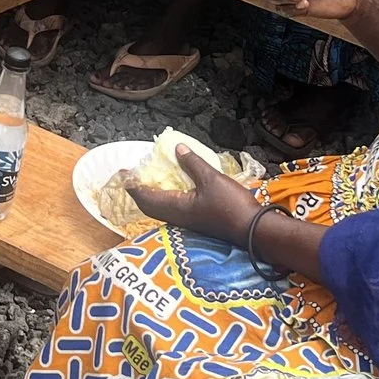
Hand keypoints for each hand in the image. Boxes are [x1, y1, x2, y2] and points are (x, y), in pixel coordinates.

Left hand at [125, 148, 262, 246]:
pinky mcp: (198, 220)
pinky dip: (169, 196)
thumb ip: (192, 164)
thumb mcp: (211, 179)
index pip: (145, 198)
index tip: (124, 174)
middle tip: (135, 176)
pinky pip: (175, 208)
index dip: (133, 186)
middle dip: (140, 191)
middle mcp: (178, 217)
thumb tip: (177, 149)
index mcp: (176, 207)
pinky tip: (177, 186)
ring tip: (152, 178)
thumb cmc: (231, 206)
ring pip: (162, 208)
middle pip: (150, 206)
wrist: (253, 230)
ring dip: (154, 194)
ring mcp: (188, 220)